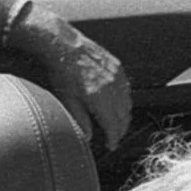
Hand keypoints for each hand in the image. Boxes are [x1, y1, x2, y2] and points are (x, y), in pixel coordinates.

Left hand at [41, 22, 132, 150]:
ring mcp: (117, 75)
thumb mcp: (67, 98)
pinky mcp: (118, 67)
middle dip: (120, 129)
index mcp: (99, 97)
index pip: (113, 125)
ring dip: (124, 116)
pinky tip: (117, 104)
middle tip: (114, 137)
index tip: (111, 145)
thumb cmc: (62, 71)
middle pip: (124, 116)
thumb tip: (86, 137)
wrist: (65, 44)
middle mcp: (112, 86)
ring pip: (128, 103)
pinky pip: (127, 89)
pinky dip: (124, 100)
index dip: (114, 138)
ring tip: (116, 124)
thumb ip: (79, 119)